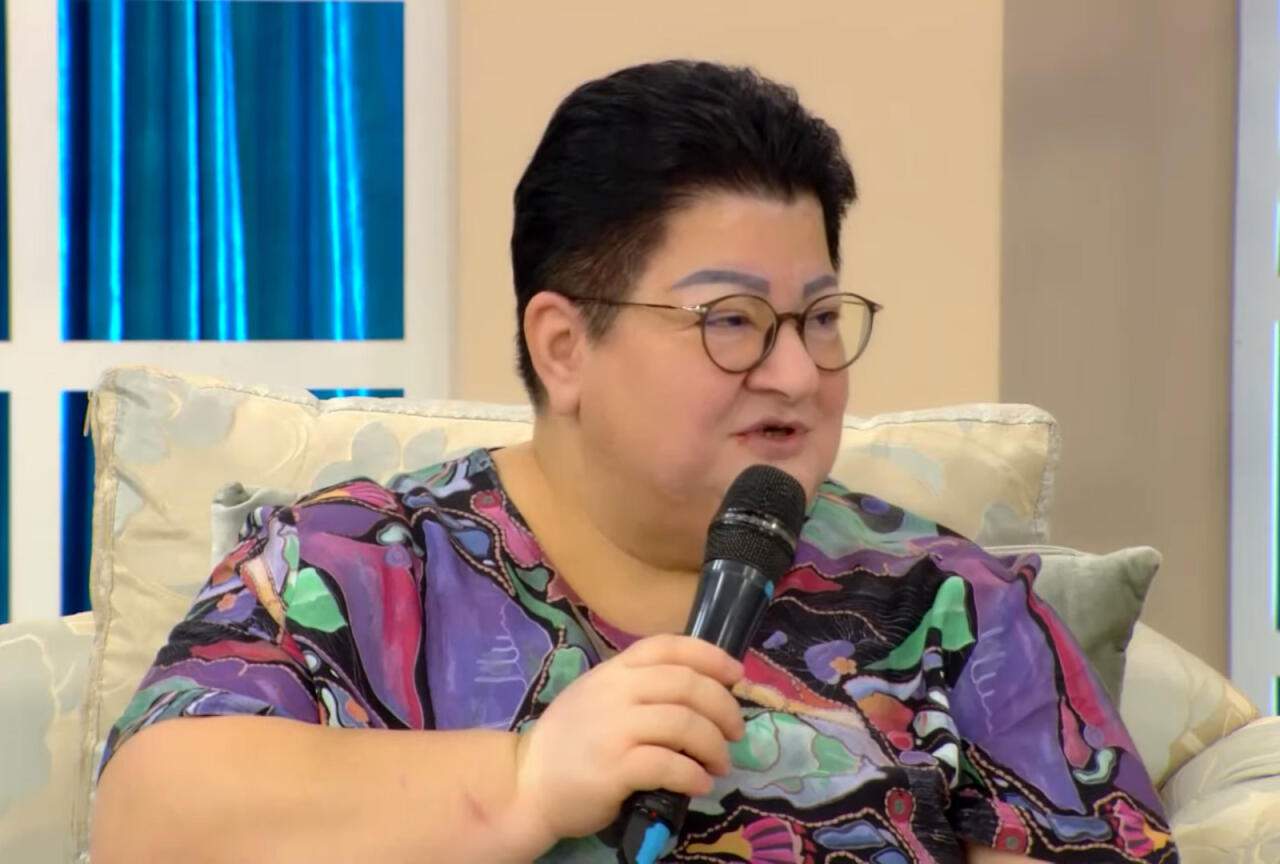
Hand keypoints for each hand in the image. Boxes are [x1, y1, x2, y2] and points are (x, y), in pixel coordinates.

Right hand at [510, 634, 745, 848]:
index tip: (737, 675)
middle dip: (724, 708)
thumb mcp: (598, 696)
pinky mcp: (614, 768)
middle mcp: (615, 691)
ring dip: (715, 745)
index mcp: (614, 670)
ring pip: (685, 724)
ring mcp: (614, 729)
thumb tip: (701, 693)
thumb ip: (639, 687)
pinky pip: (670, 765)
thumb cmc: (570, 741)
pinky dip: (694, 774)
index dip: (711, 656)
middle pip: (687, 685)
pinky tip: (700, 783)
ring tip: (720, 763)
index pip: (669, 646)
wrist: (527, 783)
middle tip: (736, 733)